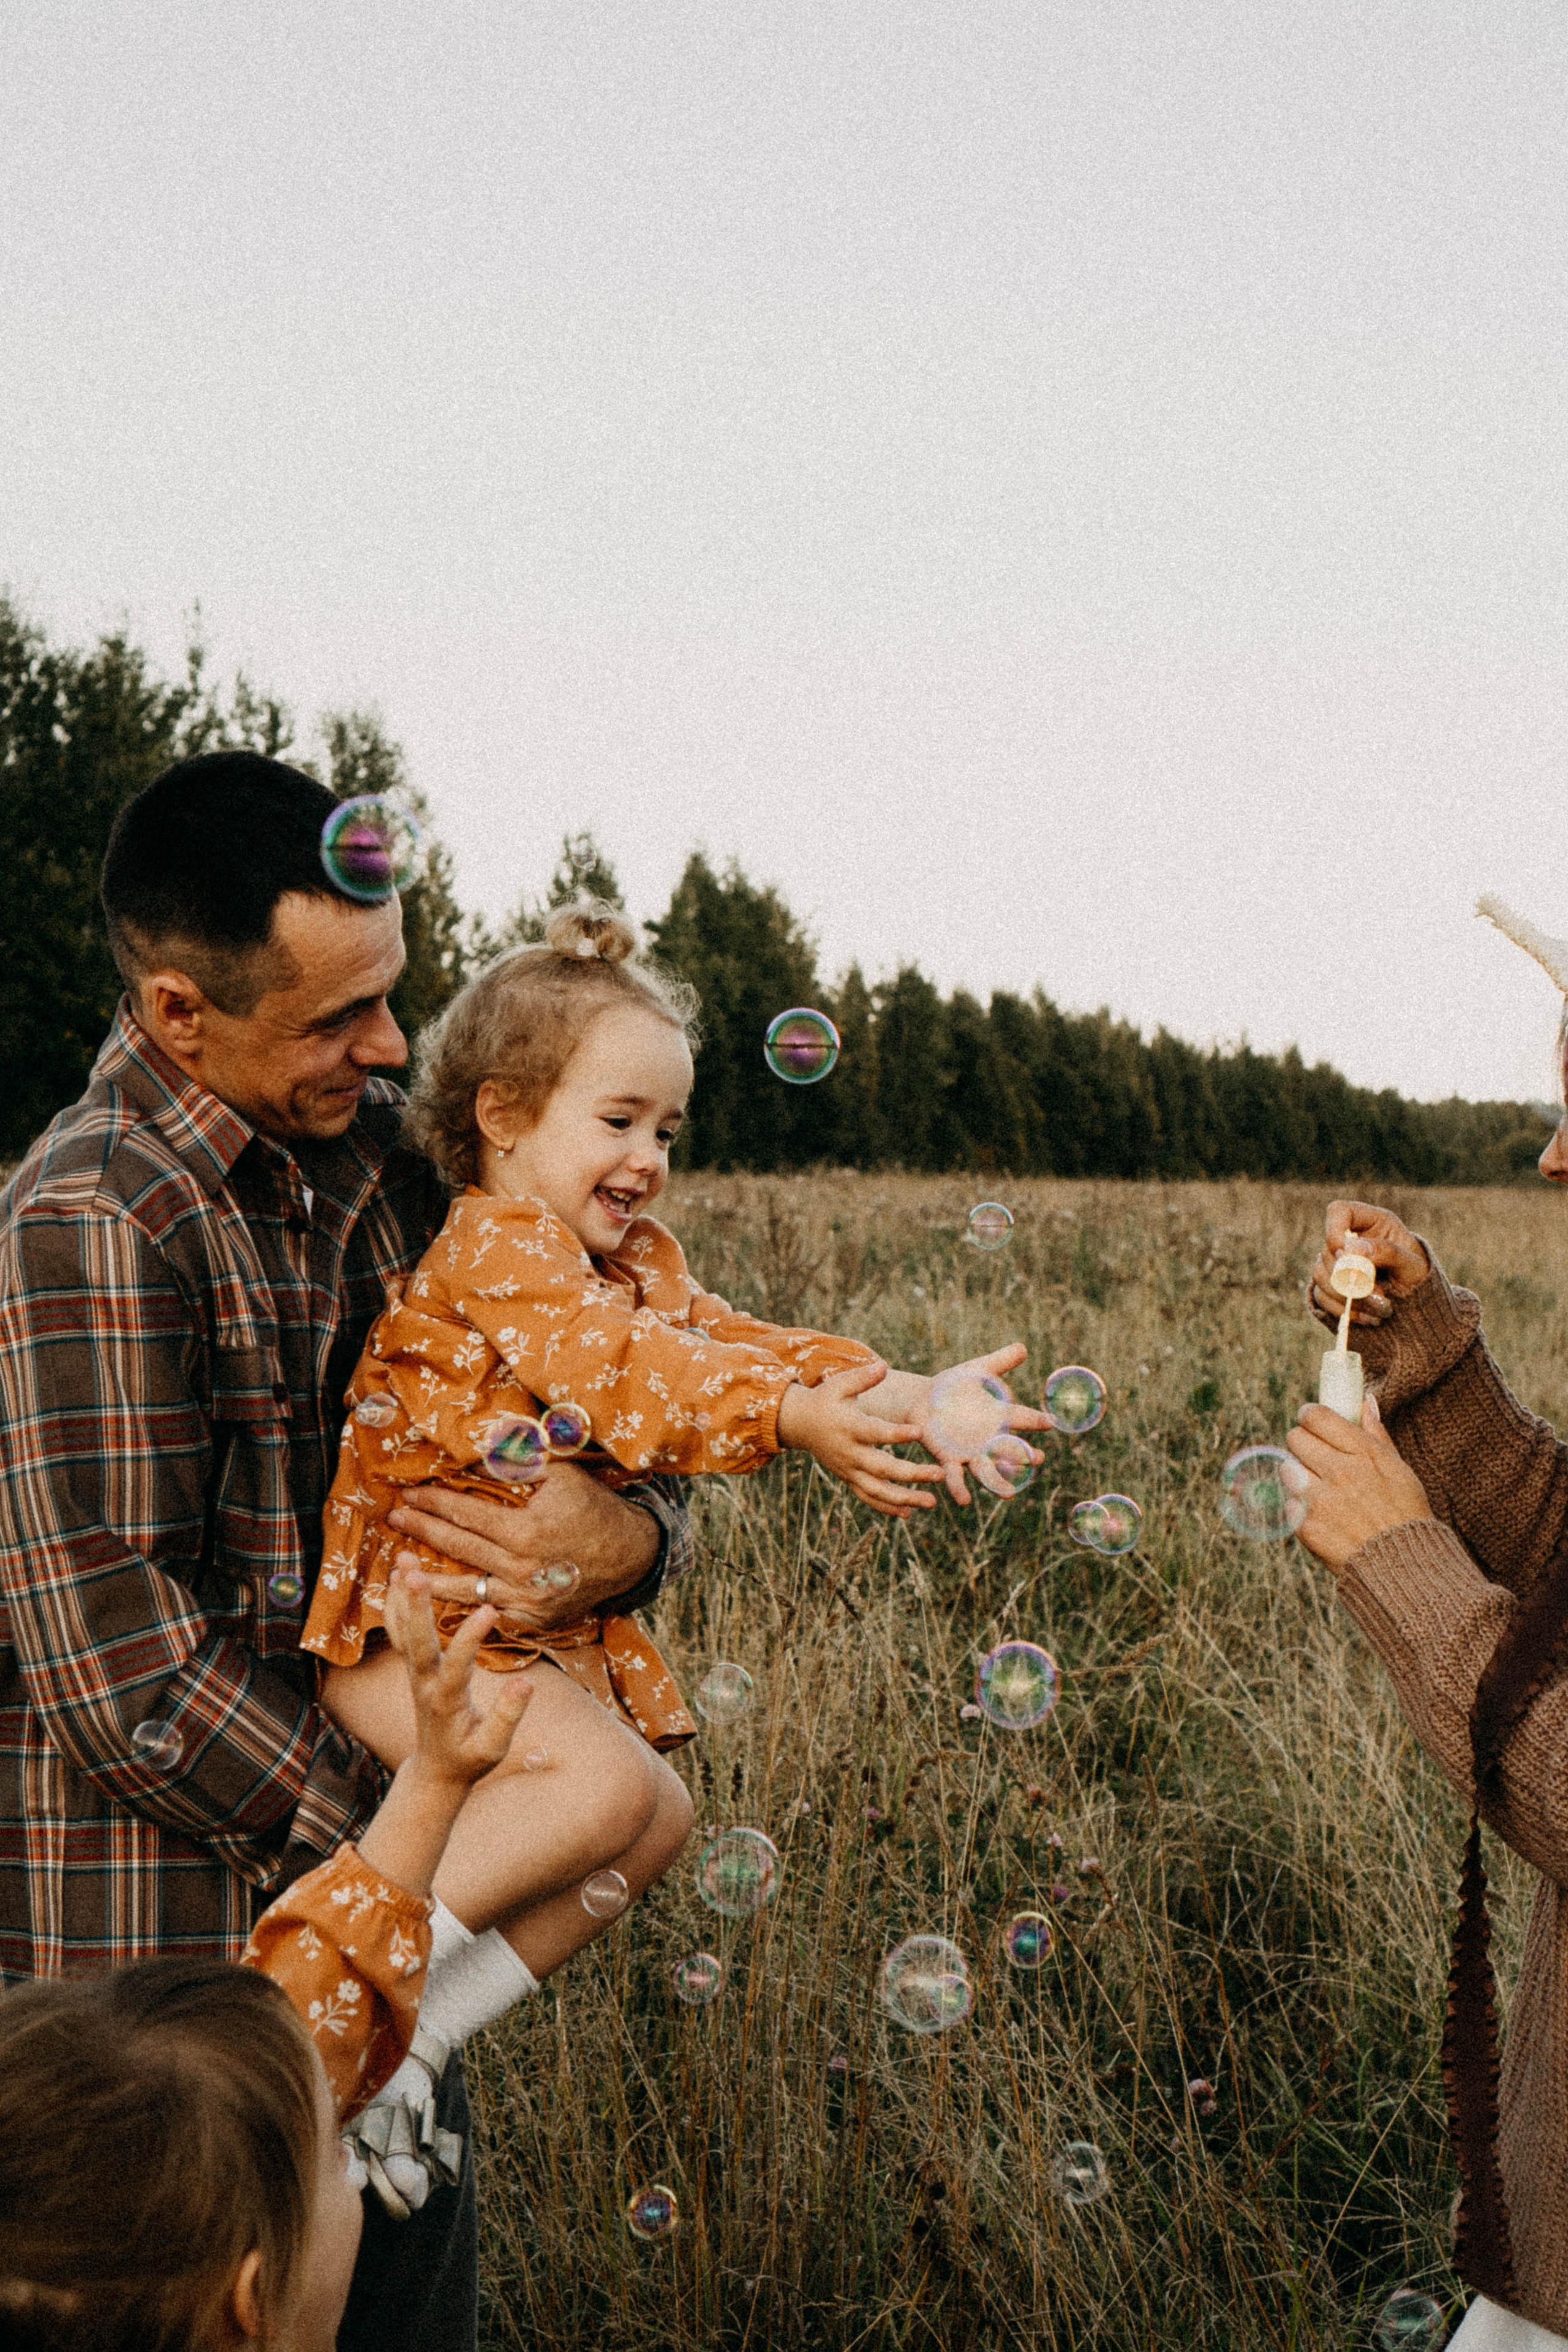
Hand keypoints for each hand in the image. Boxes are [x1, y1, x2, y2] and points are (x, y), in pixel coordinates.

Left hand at [383, 1567, 533, 1783]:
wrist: (436, 1770)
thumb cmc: (470, 1759)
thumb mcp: (493, 1748)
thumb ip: (507, 1716)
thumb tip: (526, 1684)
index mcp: (446, 1703)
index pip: (457, 1667)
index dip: (471, 1639)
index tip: (490, 1610)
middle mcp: (425, 1684)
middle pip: (416, 1643)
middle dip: (416, 1608)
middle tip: (414, 1574)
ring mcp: (415, 1673)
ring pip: (403, 1632)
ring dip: (401, 1597)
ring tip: (403, 1559)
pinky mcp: (413, 1667)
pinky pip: (399, 1633)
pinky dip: (395, 1604)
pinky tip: (396, 1575)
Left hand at [386, 1459, 660, 1627]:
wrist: (632, 1554)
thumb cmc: (595, 1507)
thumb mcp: (561, 1474)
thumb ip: (517, 1464)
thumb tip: (474, 1457)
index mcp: (524, 1532)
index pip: (465, 1515)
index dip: (433, 1503)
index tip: (409, 1494)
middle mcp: (520, 1570)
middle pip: (457, 1548)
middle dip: (421, 1531)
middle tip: (394, 1518)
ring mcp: (526, 1600)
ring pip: (465, 1589)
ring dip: (428, 1578)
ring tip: (399, 1568)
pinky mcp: (533, 1620)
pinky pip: (489, 1614)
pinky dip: (463, 1609)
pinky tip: (439, 1600)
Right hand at [776, 1361, 947, 1517]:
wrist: (800, 1424)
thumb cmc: (826, 1400)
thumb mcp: (840, 1384)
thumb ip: (862, 1378)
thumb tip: (883, 1366)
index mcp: (849, 1427)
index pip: (875, 1433)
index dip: (896, 1434)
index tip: (920, 1432)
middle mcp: (850, 1453)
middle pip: (883, 1468)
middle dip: (912, 1474)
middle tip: (939, 1475)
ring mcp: (849, 1469)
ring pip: (877, 1490)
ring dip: (904, 1498)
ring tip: (932, 1502)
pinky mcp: (848, 1479)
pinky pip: (867, 1497)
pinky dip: (886, 1507)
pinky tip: (908, 1513)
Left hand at [866, 1345, 1050, 1504]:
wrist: (924, 1400)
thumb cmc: (956, 1385)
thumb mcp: (977, 1370)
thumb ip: (1000, 1362)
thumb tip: (1022, 1347)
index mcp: (999, 1417)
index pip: (1021, 1418)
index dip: (1035, 1420)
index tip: (1051, 1422)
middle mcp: (989, 1439)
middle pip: (1010, 1450)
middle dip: (1023, 1456)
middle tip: (1037, 1459)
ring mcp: (970, 1453)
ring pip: (988, 1471)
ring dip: (999, 1483)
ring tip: (1010, 1495)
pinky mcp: (948, 1460)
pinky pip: (955, 1477)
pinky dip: (959, 1488)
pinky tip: (964, 1501)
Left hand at [1285, 1396, 1433, 1572]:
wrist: (1403, 1568)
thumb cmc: (1405, 1514)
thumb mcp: (1400, 1470)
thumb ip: (1377, 1434)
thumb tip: (1366, 1400)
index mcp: (1364, 1454)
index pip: (1317, 1416)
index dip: (1310, 1416)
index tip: (1311, 1422)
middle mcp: (1340, 1472)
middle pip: (1295, 1438)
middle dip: (1302, 1444)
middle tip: (1314, 1457)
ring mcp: (1321, 1499)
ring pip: (1287, 1468)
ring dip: (1298, 1476)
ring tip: (1320, 1490)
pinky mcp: (1307, 1525)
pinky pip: (1289, 1504)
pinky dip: (1300, 1510)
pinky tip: (1322, 1518)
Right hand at [1307, 1200, 1430, 1328]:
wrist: (1418, 1300)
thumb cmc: (1418, 1275)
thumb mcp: (1412, 1264)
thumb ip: (1387, 1252)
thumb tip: (1351, 1249)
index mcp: (1371, 1222)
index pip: (1339, 1212)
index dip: (1334, 1230)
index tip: (1344, 1255)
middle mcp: (1349, 1239)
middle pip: (1328, 1251)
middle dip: (1351, 1279)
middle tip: (1379, 1295)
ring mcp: (1337, 1262)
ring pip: (1321, 1276)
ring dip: (1348, 1298)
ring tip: (1379, 1310)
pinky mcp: (1331, 1285)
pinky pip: (1321, 1296)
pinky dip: (1342, 1310)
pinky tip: (1366, 1317)